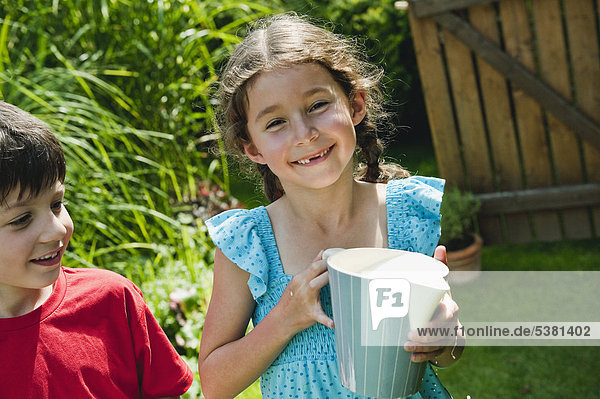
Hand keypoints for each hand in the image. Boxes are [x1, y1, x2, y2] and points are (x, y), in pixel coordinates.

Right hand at [278, 251, 333, 333]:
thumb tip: (321, 253)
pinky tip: (334, 323)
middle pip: (315, 270)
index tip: (337, 259)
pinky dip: (327, 320)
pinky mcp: (310, 314)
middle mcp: (302, 286)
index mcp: (300, 279)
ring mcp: (305, 299)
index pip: (314, 265)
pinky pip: (320, 316)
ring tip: (342, 277)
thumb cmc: (291, 300)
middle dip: (329, 265)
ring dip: (329, 279)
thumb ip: (311, 269)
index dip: (327, 261)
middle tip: (341, 265)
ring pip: (316, 285)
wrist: (281, 320)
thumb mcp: (298, 282)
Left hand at [403, 245, 462, 363]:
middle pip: (441, 334)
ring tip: (406, 350)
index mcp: (450, 306)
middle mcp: (452, 323)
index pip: (444, 316)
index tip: (414, 329)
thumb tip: (441, 246)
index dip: (430, 325)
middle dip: (424, 340)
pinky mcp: (446, 348)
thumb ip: (439, 266)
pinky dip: (424, 358)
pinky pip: (438, 355)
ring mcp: (450, 337)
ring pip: (439, 347)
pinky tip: (412, 359)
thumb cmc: (438, 297)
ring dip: (422, 351)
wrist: (450, 317)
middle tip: (406, 340)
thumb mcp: (439, 283)